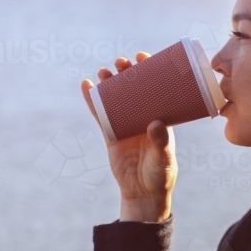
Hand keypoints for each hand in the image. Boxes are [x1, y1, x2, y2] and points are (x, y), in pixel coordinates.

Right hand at [81, 52, 177, 222]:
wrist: (142, 193)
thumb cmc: (160, 175)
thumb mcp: (164, 158)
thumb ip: (161, 142)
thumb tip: (156, 124)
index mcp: (160, 115)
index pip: (156, 87)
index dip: (150, 69)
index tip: (144, 57)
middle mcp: (143, 115)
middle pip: (133, 87)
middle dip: (126, 72)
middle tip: (122, 63)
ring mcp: (125, 122)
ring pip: (115, 97)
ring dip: (109, 82)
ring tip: (104, 71)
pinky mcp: (110, 132)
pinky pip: (100, 113)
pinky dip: (92, 99)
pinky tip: (86, 85)